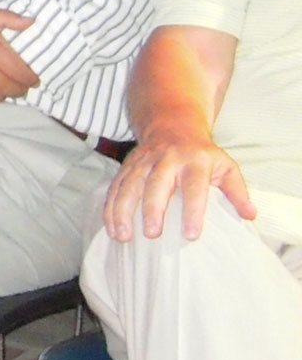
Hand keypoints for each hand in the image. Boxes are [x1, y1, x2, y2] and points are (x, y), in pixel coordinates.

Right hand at [104, 125, 257, 242]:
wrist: (171, 123)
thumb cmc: (202, 154)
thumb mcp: (226, 166)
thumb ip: (237, 191)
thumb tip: (249, 216)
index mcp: (195, 161)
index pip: (194, 187)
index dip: (192, 210)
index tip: (190, 235)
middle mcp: (167, 159)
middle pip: (156, 183)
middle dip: (152, 209)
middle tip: (151, 234)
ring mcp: (144, 160)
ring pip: (130, 183)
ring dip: (123, 209)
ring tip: (122, 235)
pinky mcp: (128, 164)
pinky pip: (116, 185)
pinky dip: (110, 205)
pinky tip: (109, 225)